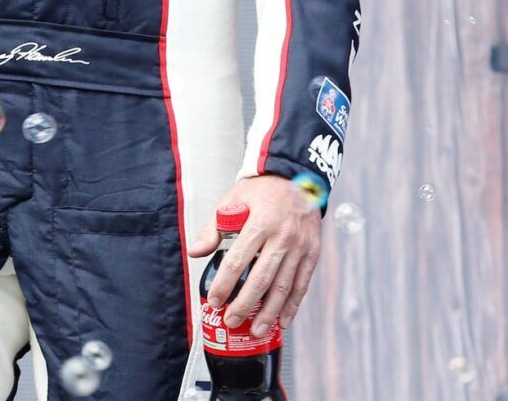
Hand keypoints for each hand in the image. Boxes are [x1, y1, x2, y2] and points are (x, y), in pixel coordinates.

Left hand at [185, 175, 322, 336]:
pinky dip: (292, 305)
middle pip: (262, 278)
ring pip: (284, 286)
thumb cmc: (261, 190)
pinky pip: (302, 284)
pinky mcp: (312, 252)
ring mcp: (300, 245)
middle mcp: (282, 236)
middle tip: (232, 321)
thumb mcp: (232, 200)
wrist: (296, 175)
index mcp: (259, 222)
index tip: (213, 300)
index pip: (237, 260)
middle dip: (245, 304)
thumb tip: (195, 252)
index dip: (224, 284)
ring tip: (256, 330)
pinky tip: (282, 321)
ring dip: (269, 313)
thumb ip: (213, 229)